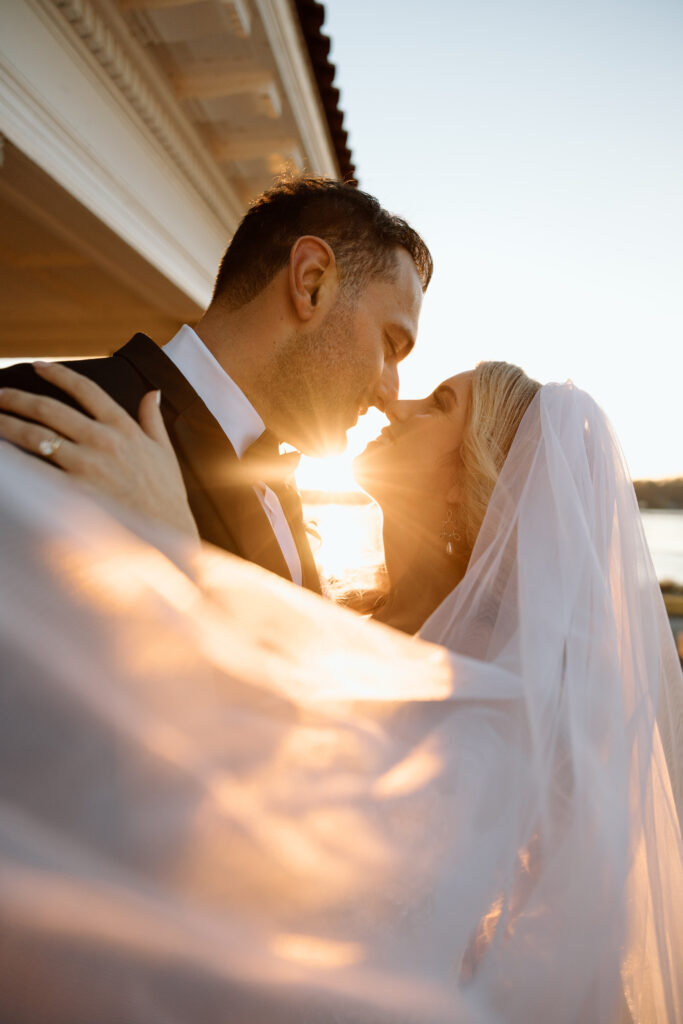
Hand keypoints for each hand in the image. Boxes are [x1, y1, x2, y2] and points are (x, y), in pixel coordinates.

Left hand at [0, 361, 198, 538]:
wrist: (168, 531)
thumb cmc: (166, 493)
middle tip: (0, 395)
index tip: (39, 366)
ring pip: (37, 435)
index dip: (59, 373)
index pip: (86, 389)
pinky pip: (37, 471)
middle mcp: (103, 440)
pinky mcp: (76, 491)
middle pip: (50, 409)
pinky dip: (15, 462)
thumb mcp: (164, 450)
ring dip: (8, 424)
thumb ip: (152, 418)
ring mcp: (87, 465)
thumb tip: (151, 392)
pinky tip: (4, 456)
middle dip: (19, 399)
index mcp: (123, 427)